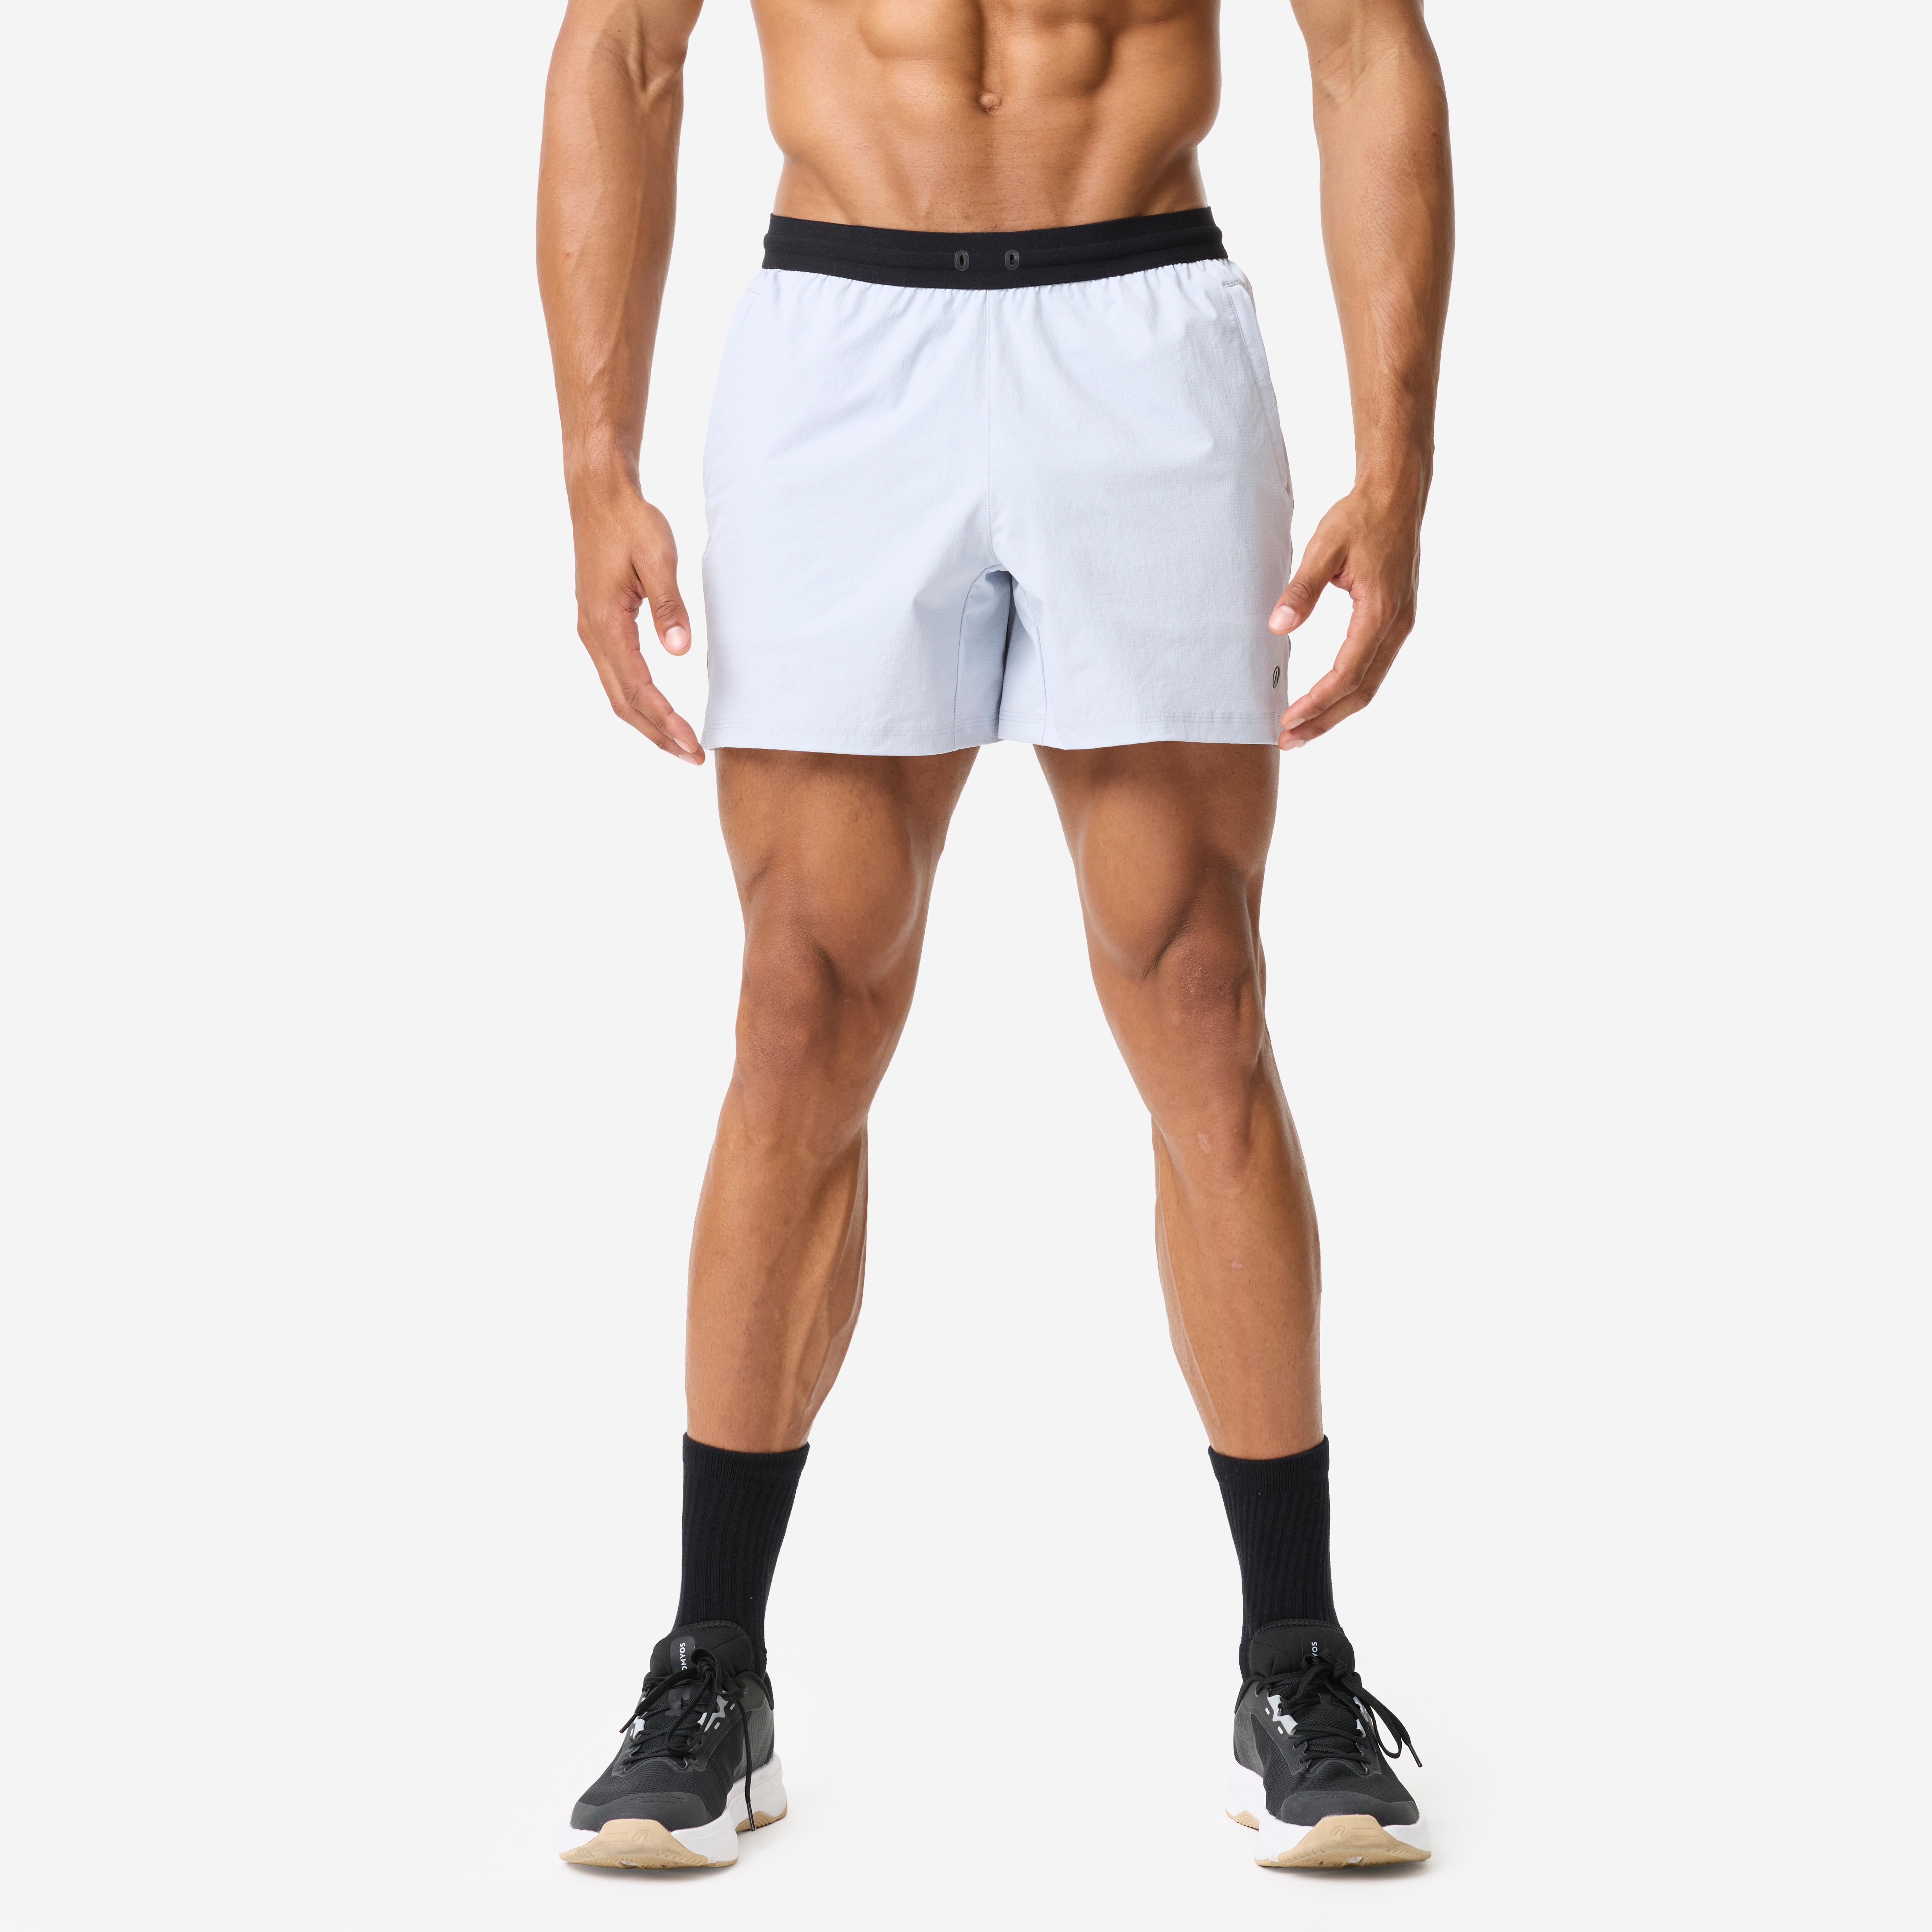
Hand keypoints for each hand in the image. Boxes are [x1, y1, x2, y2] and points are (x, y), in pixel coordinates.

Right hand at [570, 478, 703, 763]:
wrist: (598, 493)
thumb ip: (669, 607)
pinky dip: (636, 698)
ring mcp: (591, 628)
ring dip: (646, 720)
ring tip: (678, 743)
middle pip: (622, 701)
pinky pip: (615, 673)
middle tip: (691, 757)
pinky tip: (656, 707)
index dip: (665, 720)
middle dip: (657, 734)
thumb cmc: (630, 521)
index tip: (691, 743)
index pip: (637, 687)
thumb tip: (679, 651)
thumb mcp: (657, 558)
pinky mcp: (597, 621)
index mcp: (605, 622)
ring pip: (616, 691)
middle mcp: (592, 632)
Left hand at [1268, 474, 1424, 747]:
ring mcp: (1399, 626)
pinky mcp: (1395, 621)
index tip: (1287, 722)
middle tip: (1289, 741)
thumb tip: (1278, 627)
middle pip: (1361, 692)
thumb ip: (1301, 590)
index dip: (1316, 703)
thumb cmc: (1360, 517)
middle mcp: (1396, 626)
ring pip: (1370, 684)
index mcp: (1380, 612)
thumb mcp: (1323, 548)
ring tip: (1302, 729)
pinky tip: (1325, 699)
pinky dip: (1348, 690)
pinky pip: (1373, 667)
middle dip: (1325, 720)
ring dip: (1336, 710)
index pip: (1346, 674)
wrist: (1397, 495)